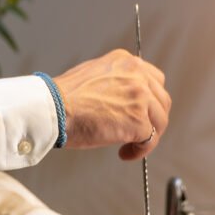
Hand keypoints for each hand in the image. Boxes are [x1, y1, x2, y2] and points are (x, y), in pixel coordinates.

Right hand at [53, 49, 169, 159]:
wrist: (53, 109)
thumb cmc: (63, 98)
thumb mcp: (92, 75)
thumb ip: (114, 81)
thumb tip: (122, 99)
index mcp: (126, 62)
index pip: (154, 80)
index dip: (149, 101)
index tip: (141, 113)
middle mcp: (137, 75)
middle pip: (162, 100)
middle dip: (153, 118)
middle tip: (139, 132)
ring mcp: (140, 97)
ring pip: (160, 121)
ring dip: (148, 136)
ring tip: (130, 146)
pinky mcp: (138, 121)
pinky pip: (149, 140)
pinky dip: (140, 150)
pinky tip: (125, 153)